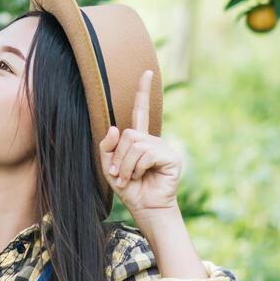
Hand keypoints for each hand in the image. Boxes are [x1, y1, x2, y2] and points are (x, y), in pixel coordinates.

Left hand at [98, 69, 182, 215]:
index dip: (143, 91)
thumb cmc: (130, 189)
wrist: (146, 209)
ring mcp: (164, 147)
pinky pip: (146, 154)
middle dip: (119, 157)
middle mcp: (153, 140)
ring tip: (130, 178)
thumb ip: (108, 147)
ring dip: (127, 165)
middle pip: (129, 134)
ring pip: (135, 144)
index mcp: (140, 139)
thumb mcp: (110, 167)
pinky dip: (138, 167)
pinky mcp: (172, 157)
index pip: (141, 111)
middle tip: (120, 175)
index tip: (146, 72)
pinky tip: (142, 177)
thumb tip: (115, 128)